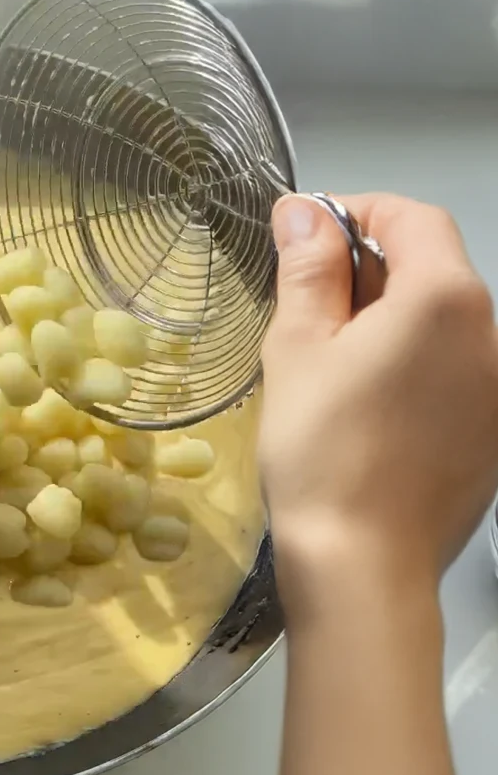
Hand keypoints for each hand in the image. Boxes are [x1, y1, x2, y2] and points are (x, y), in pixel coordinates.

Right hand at [260, 193, 497, 595]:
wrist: (364, 564)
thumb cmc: (320, 449)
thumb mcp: (297, 349)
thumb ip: (308, 269)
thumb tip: (303, 210)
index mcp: (445, 299)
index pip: (412, 217)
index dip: (356, 213)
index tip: (303, 238)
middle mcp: (494, 333)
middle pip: (433, 269)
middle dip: (369, 271)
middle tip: (303, 309)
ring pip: (445, 323)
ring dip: (390, 320)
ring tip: (331, 366)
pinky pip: (458, 371)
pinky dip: (415, 365)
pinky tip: (369, 408)